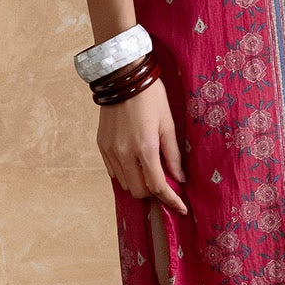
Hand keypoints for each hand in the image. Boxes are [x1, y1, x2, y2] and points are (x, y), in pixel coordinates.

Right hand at [96, 77, 189, 213]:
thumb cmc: (151, 97)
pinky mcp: (102, 146)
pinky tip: (135, 164)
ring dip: (139, 184)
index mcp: (145, 148)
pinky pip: (113, 172)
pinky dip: (126, 174)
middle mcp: (124, 153)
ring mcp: (110, 151)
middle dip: (154, 192)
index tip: (182, 208)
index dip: (171, 201)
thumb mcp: (168, 124)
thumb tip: (180, 178)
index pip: (158, 186)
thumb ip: (173, 154)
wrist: (123, 77)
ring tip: (149, 171)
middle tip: (165, 183)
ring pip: (124, 184)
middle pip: (139, 191)